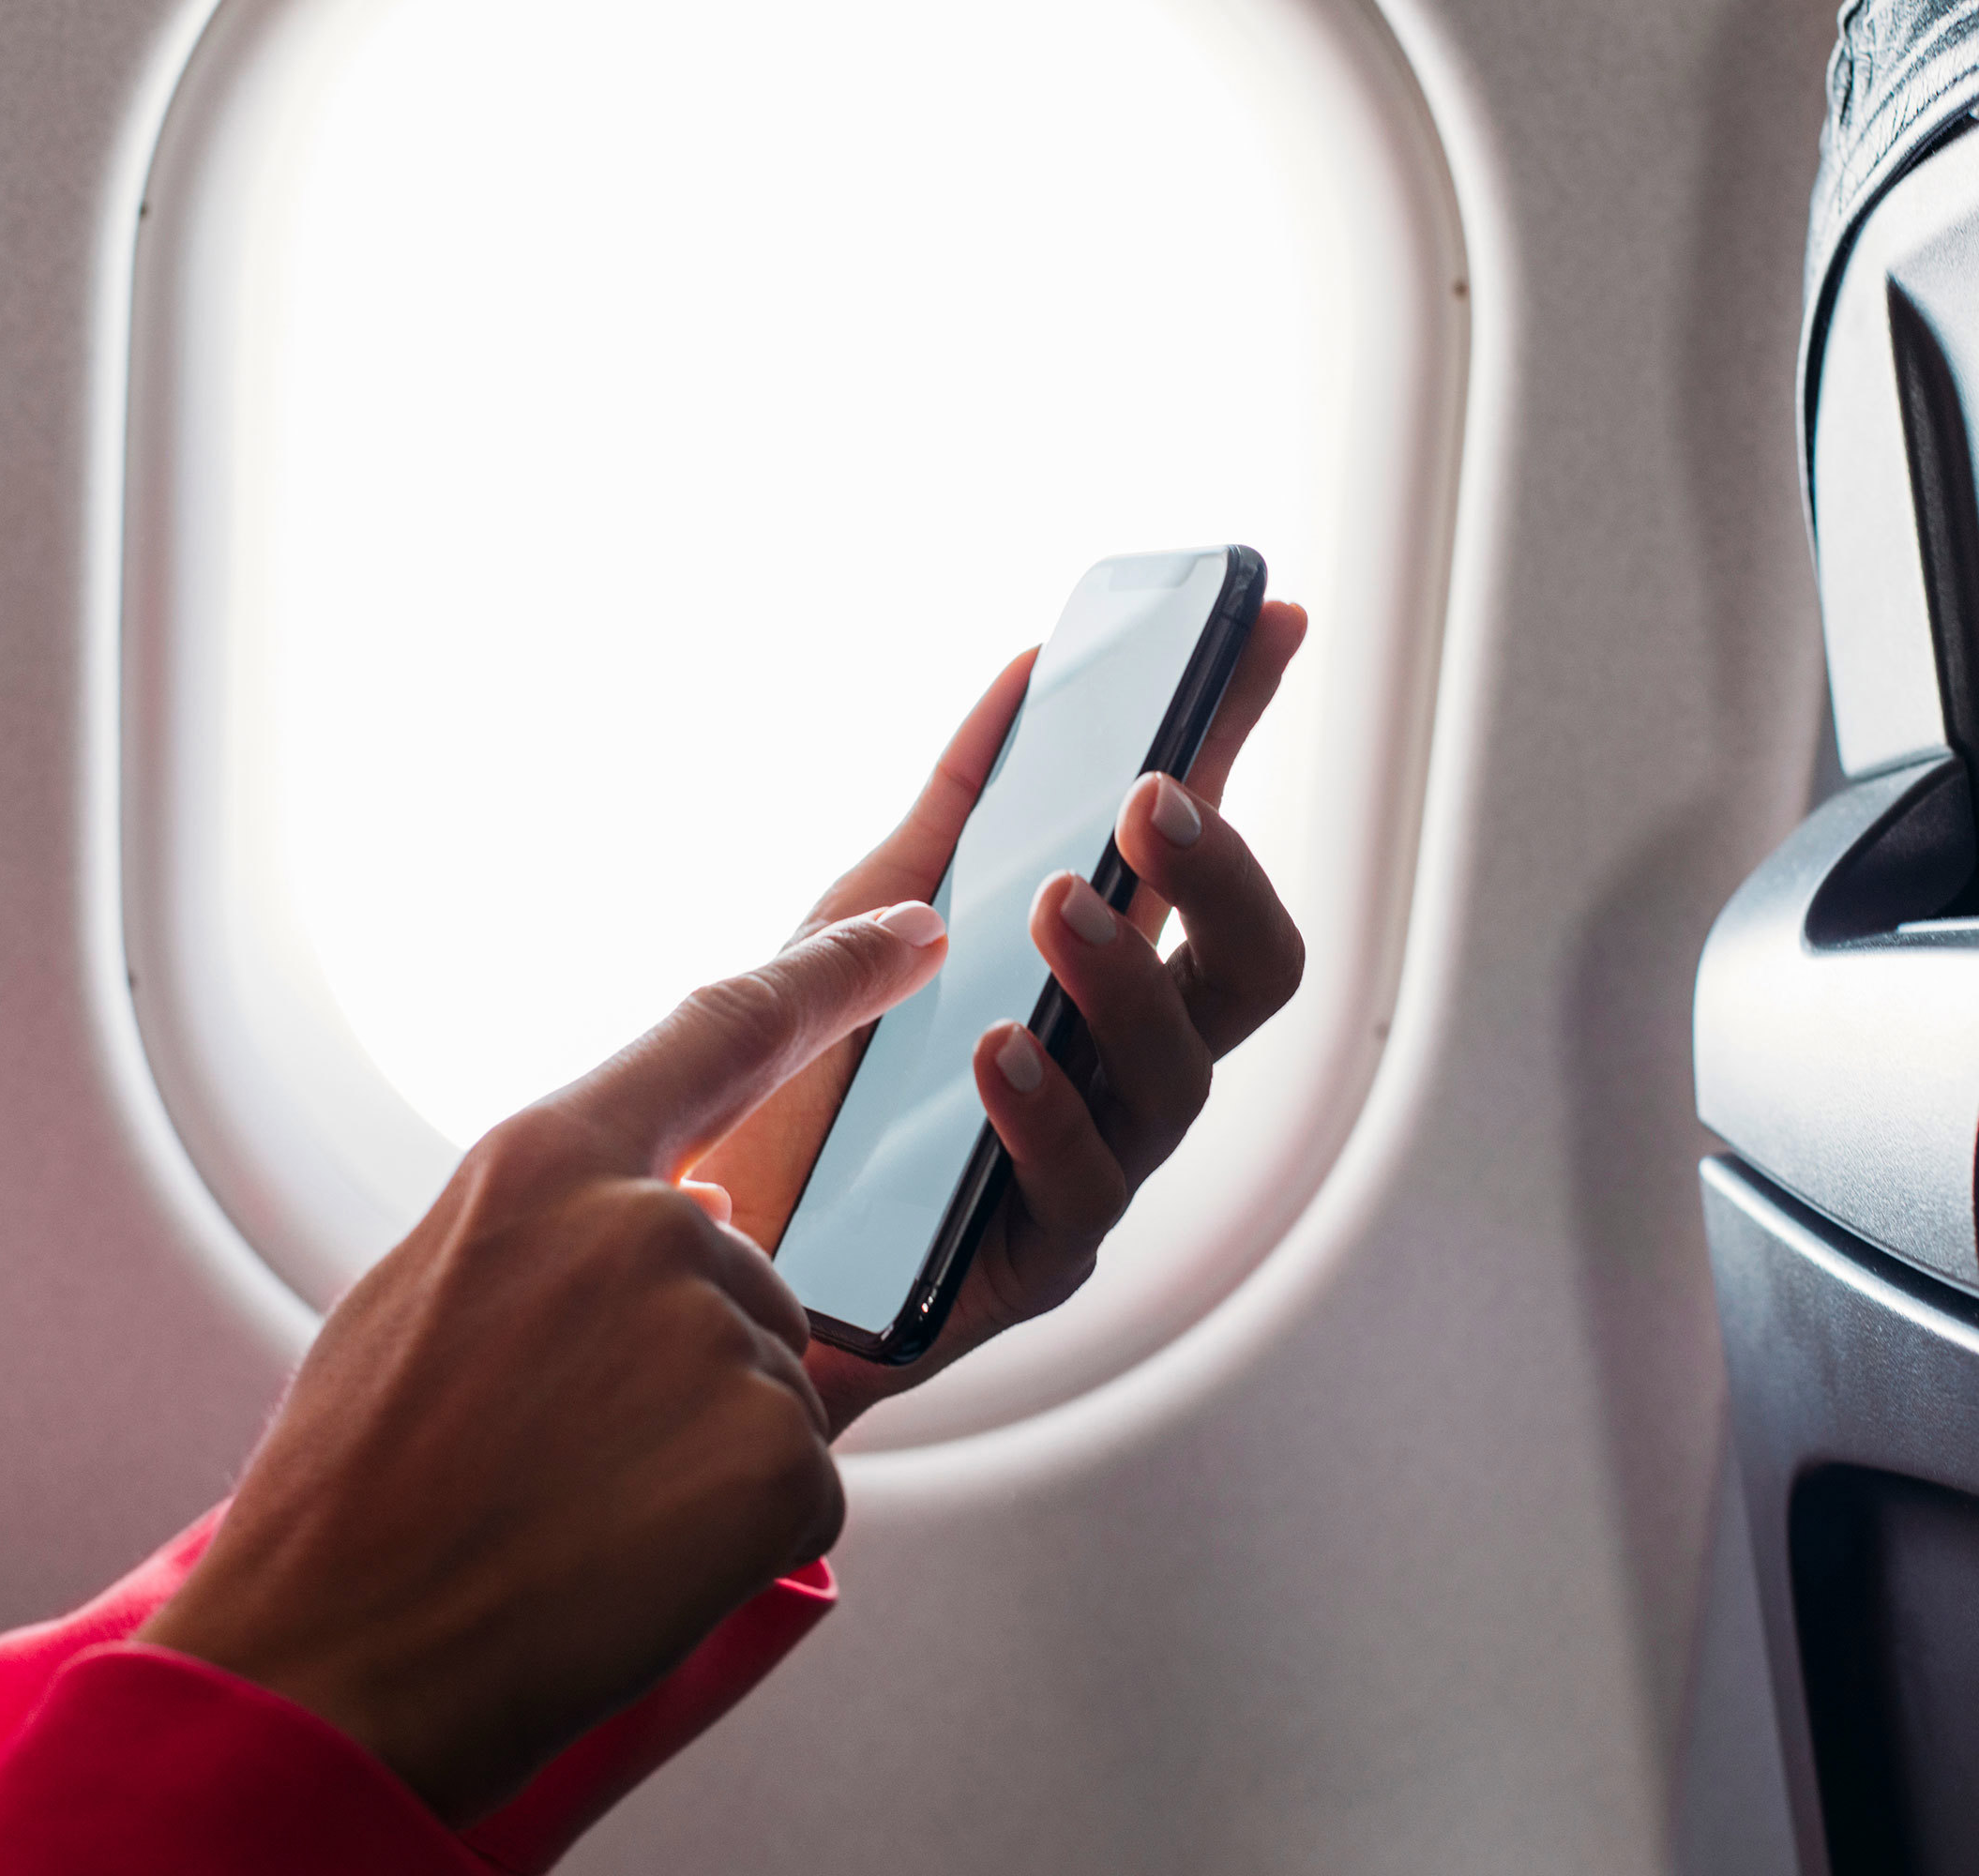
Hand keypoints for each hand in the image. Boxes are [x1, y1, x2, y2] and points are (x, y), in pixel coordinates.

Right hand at [136, 904, 951, 1822]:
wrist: (334, 1665)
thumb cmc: (357, 1489)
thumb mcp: (431, 1294)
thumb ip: (571, 1224)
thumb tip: (717, 1201)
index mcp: (546, 1162)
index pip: (726, 1028)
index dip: (835, 972)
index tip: (921, 931)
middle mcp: (651, 1223)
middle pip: (744, 1269)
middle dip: (681, 1360)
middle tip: (555, 1454)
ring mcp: (721, 1331)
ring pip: (768, 1380)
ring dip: (700, 1451)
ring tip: (575, 1510)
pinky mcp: (780, 1449)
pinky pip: (793, 1474)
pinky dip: (732, 1530)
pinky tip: (631, 1556)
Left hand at [692, 601, 1309, 1435]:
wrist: (709, 1270)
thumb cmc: (809, 1087)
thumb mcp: (865, 916)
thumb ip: (959, 807)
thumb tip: (1030, 669)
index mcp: (1103, 981)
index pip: (1201, 851)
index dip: (1244, 739)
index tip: (1270, 622)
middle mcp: (1123, 1071)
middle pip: (1251, 975)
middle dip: (1223, 877)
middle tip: (1149, 801)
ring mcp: (1092, 1169)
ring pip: (1179, 1079)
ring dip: (1125, 978)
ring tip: (1060, 905)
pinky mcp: (1032, 1268)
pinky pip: (1077, 1194)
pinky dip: (1048, 1110)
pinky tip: (1002, 1050)